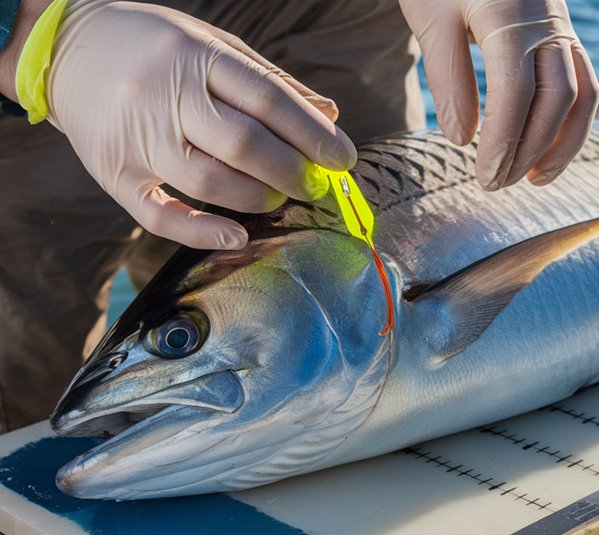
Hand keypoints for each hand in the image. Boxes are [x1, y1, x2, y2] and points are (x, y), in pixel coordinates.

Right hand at [42, 1, 356, 248]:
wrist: (63, 48)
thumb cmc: (154, 46)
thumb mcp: (212, 44)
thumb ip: (270, 81)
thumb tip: (329, 115)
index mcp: (195, 56)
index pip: (268, 99)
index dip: (313, 134)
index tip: (343, 159)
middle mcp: (163, 95)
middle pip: (243, 144)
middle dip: (291, 171)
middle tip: (313, 185)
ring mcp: (136, 137)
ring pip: (208, 181)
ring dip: (256, 198)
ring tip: (277, 197)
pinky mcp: (112, 173)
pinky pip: (158, 214)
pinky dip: (200, 231)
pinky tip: (237, 234)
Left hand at [399, 0, 598, 190]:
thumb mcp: (430, 20)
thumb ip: (448, 79)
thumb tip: (462, 139)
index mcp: (509, 18)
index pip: (516, 95)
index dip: (503, 142)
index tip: (485, 177)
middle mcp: (547, 24)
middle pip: (554, 101)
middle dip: (529, 150)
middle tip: (497, 184)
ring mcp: (562, 28)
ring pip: (581, 95)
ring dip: (562, 144)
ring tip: (536, 179)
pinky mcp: (565, 34)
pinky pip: (584, 84)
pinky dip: (572, 122)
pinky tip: (549, 148)